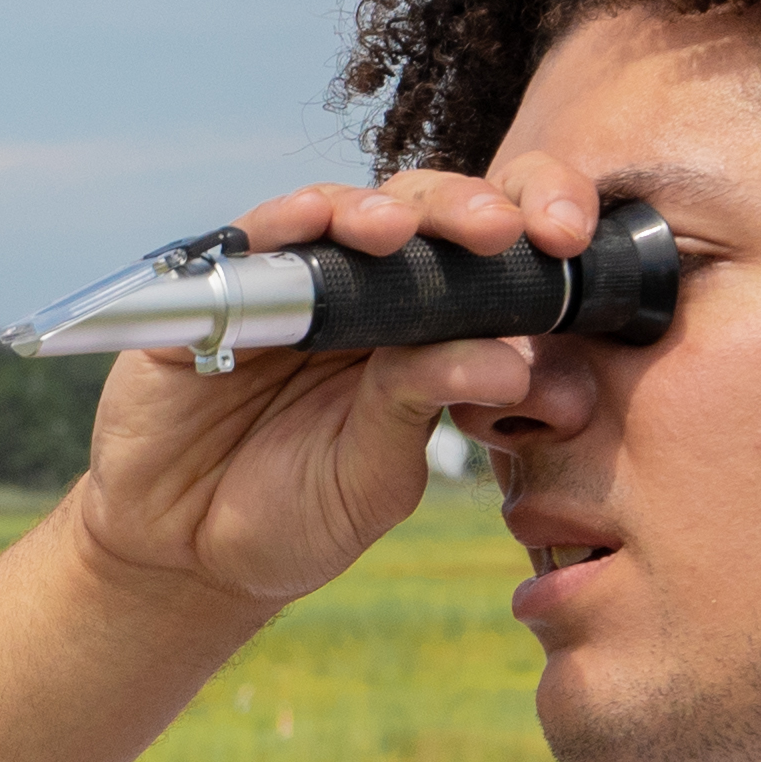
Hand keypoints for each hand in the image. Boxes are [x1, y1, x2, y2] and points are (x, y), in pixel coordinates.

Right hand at [69, 159, 617, 611]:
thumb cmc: (293, 513)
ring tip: (408, 232)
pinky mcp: (220, 288)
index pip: (496, 257)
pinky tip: (321, 222)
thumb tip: (511, 363)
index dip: (537, 227)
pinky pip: (258, 236)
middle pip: (433, 215)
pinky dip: (291, 221)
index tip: (574, 242)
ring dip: (388, 211)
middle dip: (477, 208)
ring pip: (352, 211)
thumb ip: (428, 409)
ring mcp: (295, 283)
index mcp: (428, 333)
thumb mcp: (377, 472)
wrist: (185, 553)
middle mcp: (368, 294)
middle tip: (512, 229)